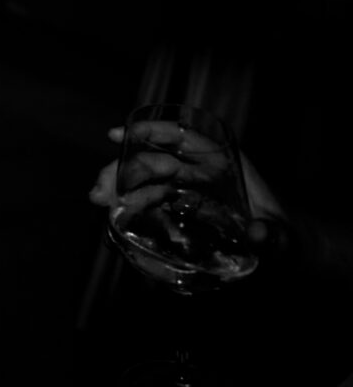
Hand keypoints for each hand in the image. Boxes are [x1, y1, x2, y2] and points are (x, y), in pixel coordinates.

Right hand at [88, 123, 284, 247]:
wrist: (284, 254)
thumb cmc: (285, 238)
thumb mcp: (283, 236)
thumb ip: (274, 236)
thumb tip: (258, 233)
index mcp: (223, 164)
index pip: (182, 138)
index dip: (150, 132)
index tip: (119, 136)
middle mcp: (200, 174)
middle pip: (153, 162)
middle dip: (123, 170)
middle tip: (100, 191)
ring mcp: (186, 195)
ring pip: (145, 183)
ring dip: (119, 190)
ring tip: (101, 203)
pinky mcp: (179, 216)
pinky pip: (149, 207)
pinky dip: (130, 210)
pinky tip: (115, 219)